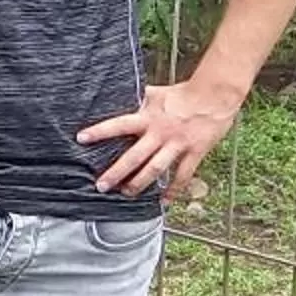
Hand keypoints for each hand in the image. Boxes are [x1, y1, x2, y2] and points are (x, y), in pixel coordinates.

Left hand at [80, 78, 241, 197]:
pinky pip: (183, 175)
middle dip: (116, 172)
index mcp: (147, 117)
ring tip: (126, 193)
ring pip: (155, 169)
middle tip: (100, 186)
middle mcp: (159, 133)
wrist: (214, 96)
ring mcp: (177, 144)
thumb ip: (138, 100)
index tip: (81, 138)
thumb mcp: (155, 94)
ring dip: (139, 183)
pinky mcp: (194, 152)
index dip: (100, 131)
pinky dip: (174, 190)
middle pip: (134, 156)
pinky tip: (164, 202)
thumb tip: (118, 95)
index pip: (118, 124)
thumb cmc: (182, 93)